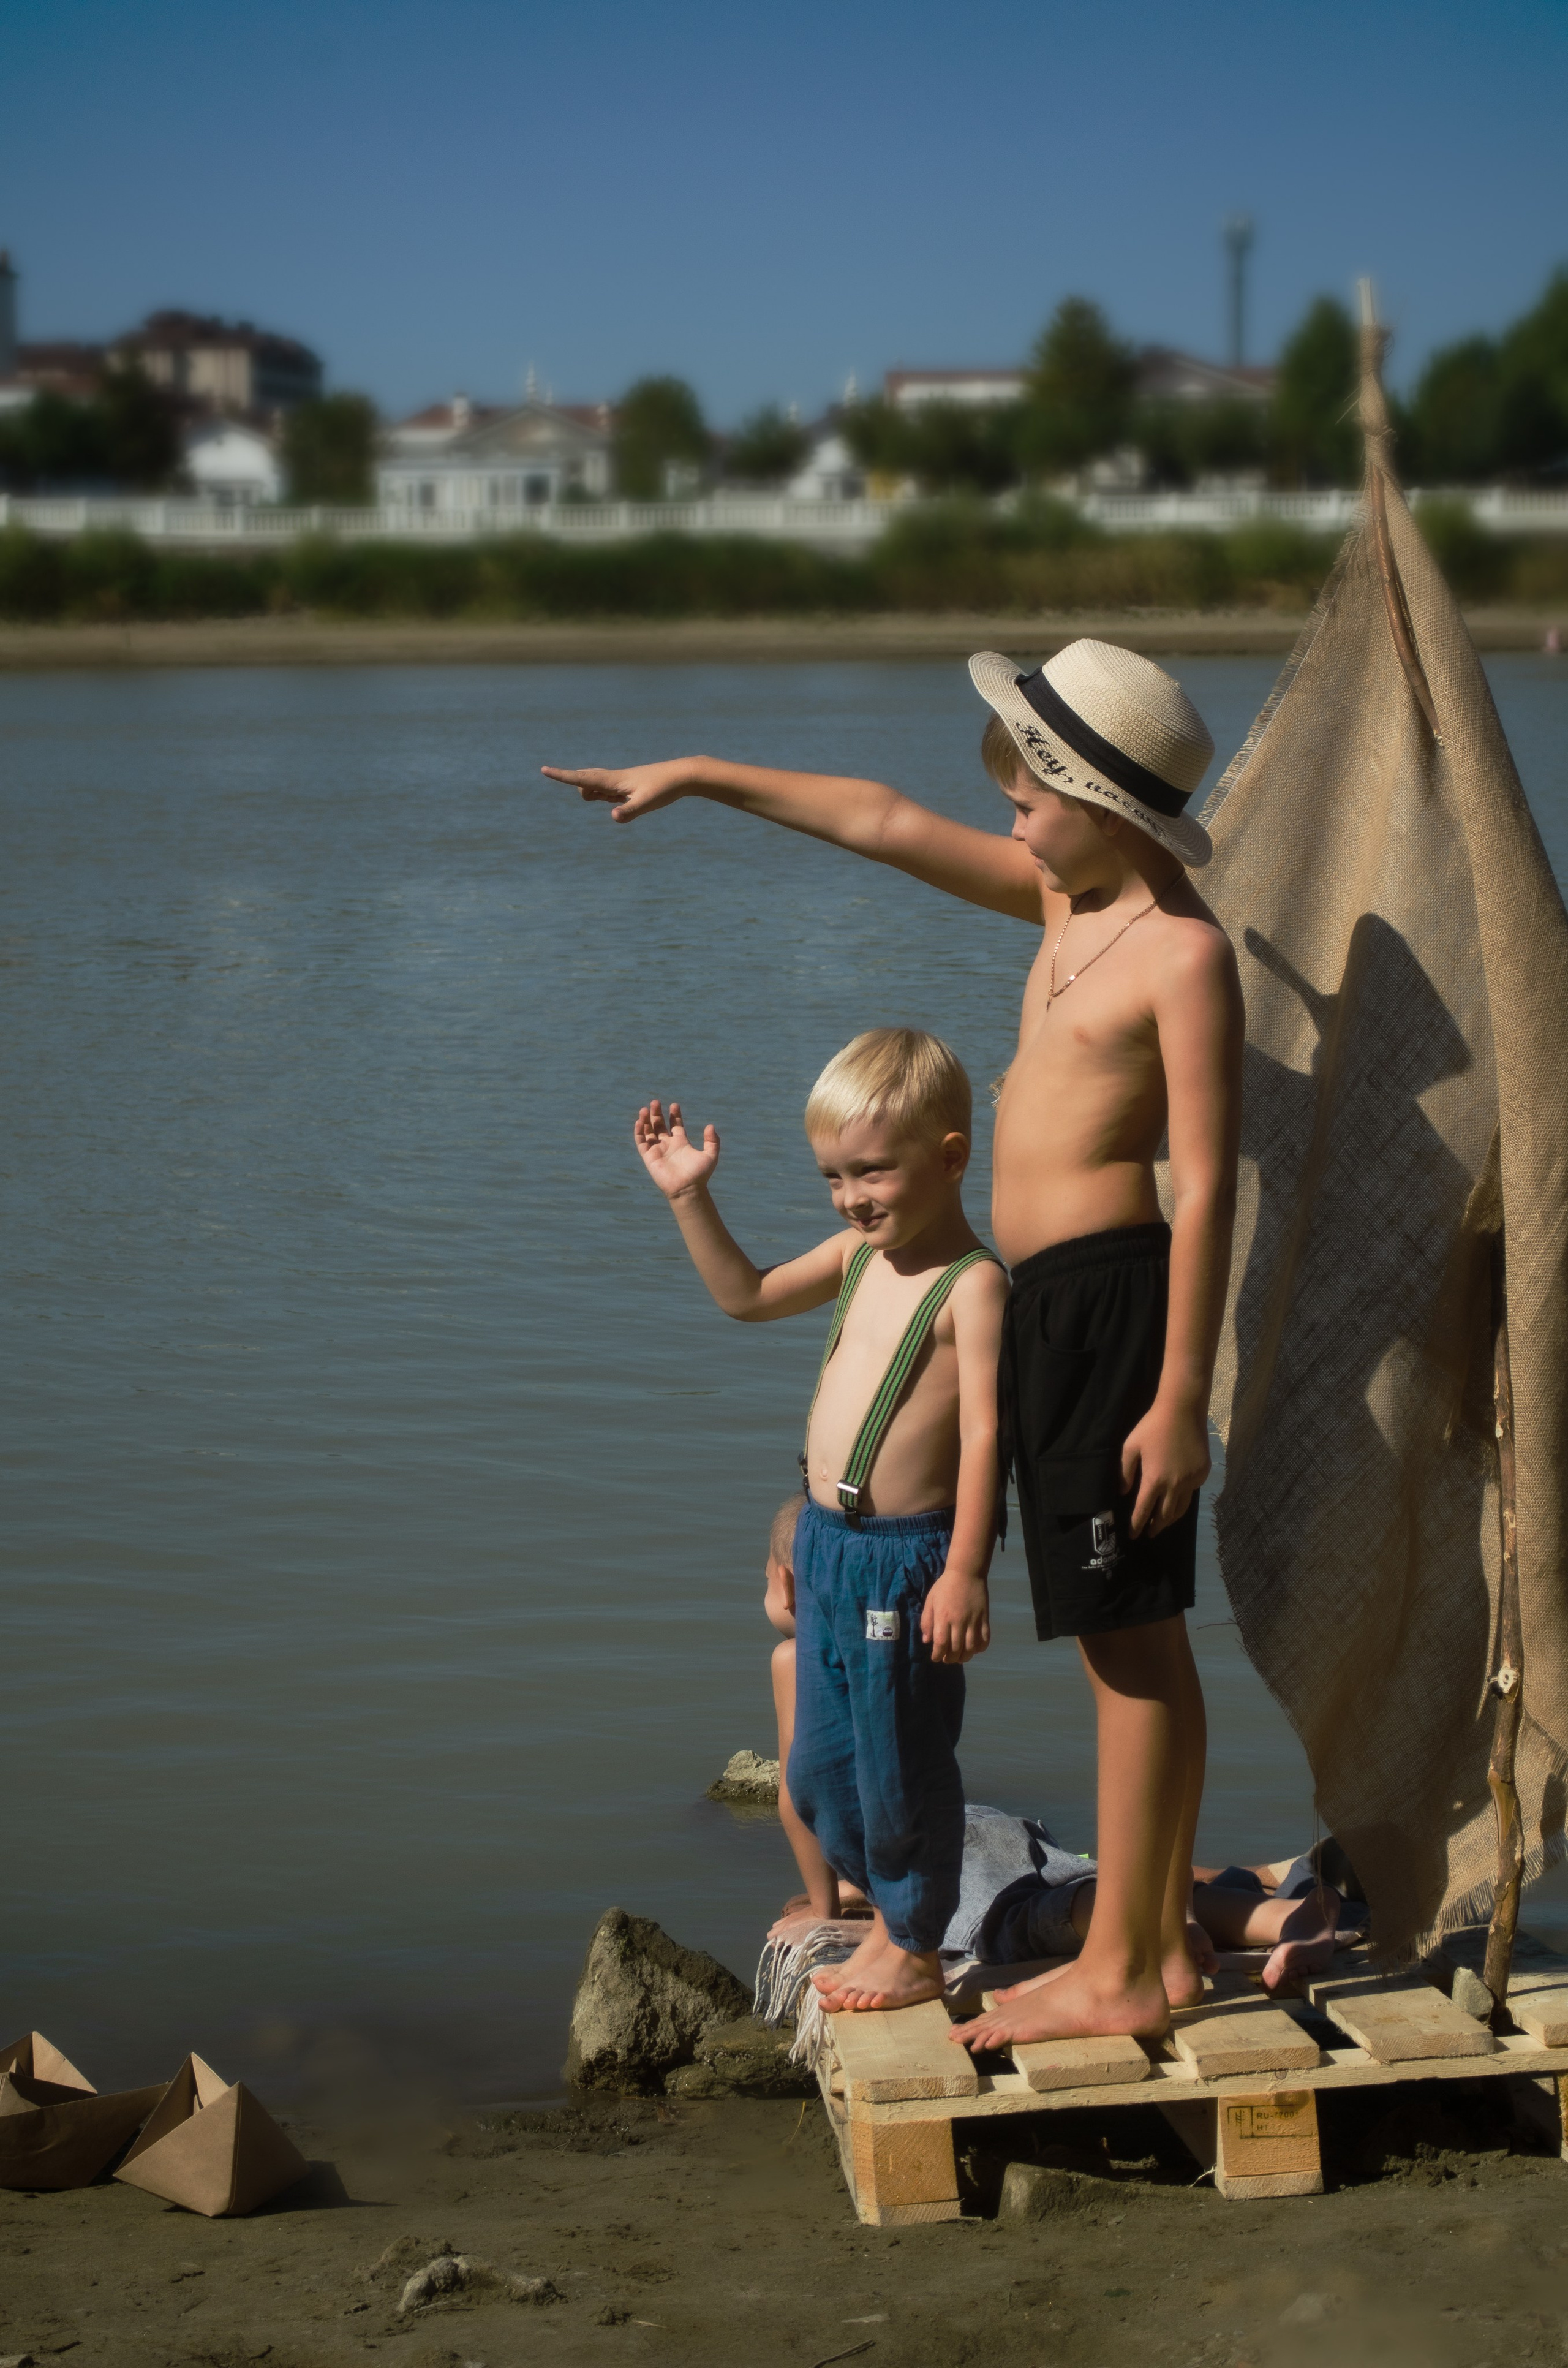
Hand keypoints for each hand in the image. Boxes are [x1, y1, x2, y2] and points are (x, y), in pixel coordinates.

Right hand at [541, 759, 695, 821]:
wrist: (683, 775)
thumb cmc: (664, 788)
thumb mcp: (647, 803)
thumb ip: (629, 811)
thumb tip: (613, 816)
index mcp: (614, 780)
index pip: (582, 778)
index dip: (561, 776)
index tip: (544, 770)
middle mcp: (614, 778)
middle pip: (585, 781)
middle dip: (580, 787)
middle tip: (584, 787)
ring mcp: (621, 781)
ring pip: (597, 785)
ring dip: (597, 794)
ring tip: (625, 800)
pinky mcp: (628, 786)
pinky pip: (608, 790)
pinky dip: (607, 796)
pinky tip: (622, 800)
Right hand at [633, 1097, 718, 1199]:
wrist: (688, 1189)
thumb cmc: (700, 1175)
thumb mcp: (711, 1155)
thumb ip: (712, 1141)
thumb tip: (710, 1126)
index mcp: (681, 1143)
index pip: (675, 1125)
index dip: (674, 1115)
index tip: (674, 1105)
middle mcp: (668, 1145)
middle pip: (659, 1125)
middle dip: (657, 1114)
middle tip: (655, 1102)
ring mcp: (657, 1150)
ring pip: (648, 1132)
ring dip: (646, 1120)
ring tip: (646, 1109)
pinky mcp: (649, 1157)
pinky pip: (641, 1142)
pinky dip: (639, 1132)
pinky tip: (640, 1122)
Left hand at [921, 1569, 989, 1663]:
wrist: (966, 1573)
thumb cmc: (945, 1586)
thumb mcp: (931, 1601)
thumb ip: (927, 1621)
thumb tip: (927, 1641)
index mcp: (943, 1617)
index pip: (941, 1643)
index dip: (938, 1655)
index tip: (936, 1657)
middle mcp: (959, 1621)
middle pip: (956, 1649)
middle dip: (950, 1658)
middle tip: (947, 1659)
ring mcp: (974, 1620)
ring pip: (971, 1647)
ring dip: (965, 1657)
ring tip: (959, 1658)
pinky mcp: (984, 1619)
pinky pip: (985, 1639)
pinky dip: (980, 1648)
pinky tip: (974, 1649)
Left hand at [1121, 1397, 1210, 1535]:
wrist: (1182, 1411)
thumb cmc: (1153, 1426)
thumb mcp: (1131, 1446)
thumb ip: (1125, 1472)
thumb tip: (1122, 1492)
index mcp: (1154, 1479)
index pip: (1143, 1510)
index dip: (1137, 1525)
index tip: (1133, 1536)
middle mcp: (1175, 1485)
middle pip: (1165, 1515)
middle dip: (1156, 1527)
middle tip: (1149, 1534)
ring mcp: (1191, 1480)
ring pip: (1181, 1508)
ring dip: (1171, 1519)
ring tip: (1163, 1523)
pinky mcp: (1202, 1473)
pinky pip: (1192, 1492)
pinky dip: (1183, 1499)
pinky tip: (1177, 1499)